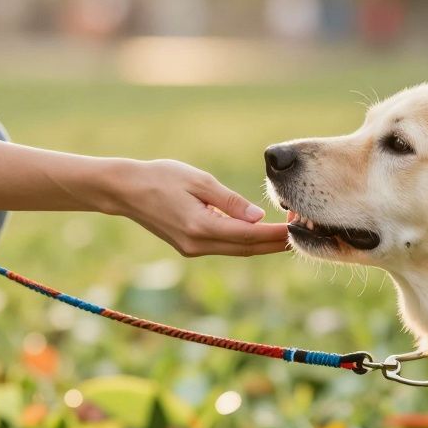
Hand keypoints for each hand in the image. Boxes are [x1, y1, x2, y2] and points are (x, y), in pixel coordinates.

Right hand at [111, 160, 289, 256]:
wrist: (125, 190)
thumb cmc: (161, 177)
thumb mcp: (199, 181)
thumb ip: (230, 201)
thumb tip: (259, 217)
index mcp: (201, 227)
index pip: (249, 236)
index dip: (275, 234)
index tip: (297, 226)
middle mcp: (197, 244)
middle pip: (247, 249)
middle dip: (274, 243)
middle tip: (302, 233)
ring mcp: (192, 249)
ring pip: (236, 250)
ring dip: (261, 244)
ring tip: (286, 232)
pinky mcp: (189, 246)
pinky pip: (224, 246)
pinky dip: (244, 241)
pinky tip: (258, 232)